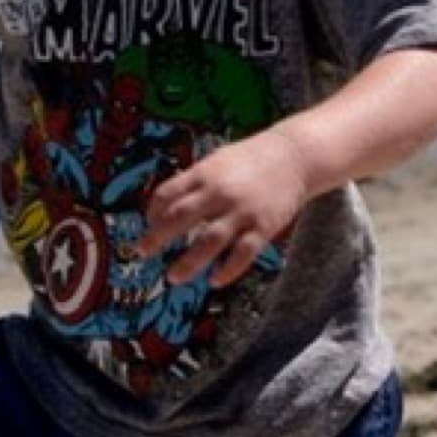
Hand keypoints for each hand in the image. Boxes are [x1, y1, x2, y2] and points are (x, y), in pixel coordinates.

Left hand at [139, 129, 308, 288]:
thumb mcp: (217, 161)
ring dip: (188, 263)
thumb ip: (193, 181)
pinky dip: (227, 270)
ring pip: (209, 241)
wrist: (294, 156)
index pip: (168, 194)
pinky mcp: (264, 226)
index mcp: (204, 173)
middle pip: (181, 217)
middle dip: (157, 237)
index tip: (148, 226)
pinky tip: (214, 281)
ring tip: (173, 277)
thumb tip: (164, 204)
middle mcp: (219, 192)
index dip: (153, 212)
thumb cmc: (250, 159)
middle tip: (142, 253)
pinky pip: (243, 254)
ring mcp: (242, 210)